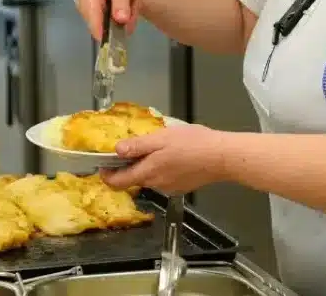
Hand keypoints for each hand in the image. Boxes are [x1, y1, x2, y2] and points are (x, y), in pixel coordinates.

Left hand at [100, 124, 230, 195]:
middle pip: (134, 178)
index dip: (107, 175)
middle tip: (136, 147)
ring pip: (150, 177)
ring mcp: (170, 187)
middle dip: (131, 165)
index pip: (118, 183)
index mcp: (148, 172)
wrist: (222, 157)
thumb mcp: (161, 138)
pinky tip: (175, 156)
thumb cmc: (193, 144)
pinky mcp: (182, 187)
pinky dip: (163, 168)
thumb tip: (117, 150)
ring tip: (161, 147)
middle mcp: (156, 184)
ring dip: (149, 165)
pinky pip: (165, 178)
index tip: (103, 165)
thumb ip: (138, 146)